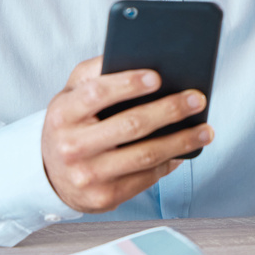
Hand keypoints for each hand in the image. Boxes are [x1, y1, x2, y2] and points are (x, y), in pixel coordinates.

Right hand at [41, 57, 213, 212]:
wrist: (49, 173)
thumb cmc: (69, 123)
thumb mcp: (70, 94)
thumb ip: (94, 72)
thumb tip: (136, 56)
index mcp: (62, 114)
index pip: (97, 93)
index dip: (128, 84)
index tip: (158, 76)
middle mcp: (71, 147)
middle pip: (130, 126)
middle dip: (169, 110)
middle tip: (197, 99)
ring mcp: (88, 176)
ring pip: (145, 156)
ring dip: (181, 141)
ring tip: (205, 130)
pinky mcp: (104, 198)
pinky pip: (145, 178)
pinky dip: (169, 162)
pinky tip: (185, 150)